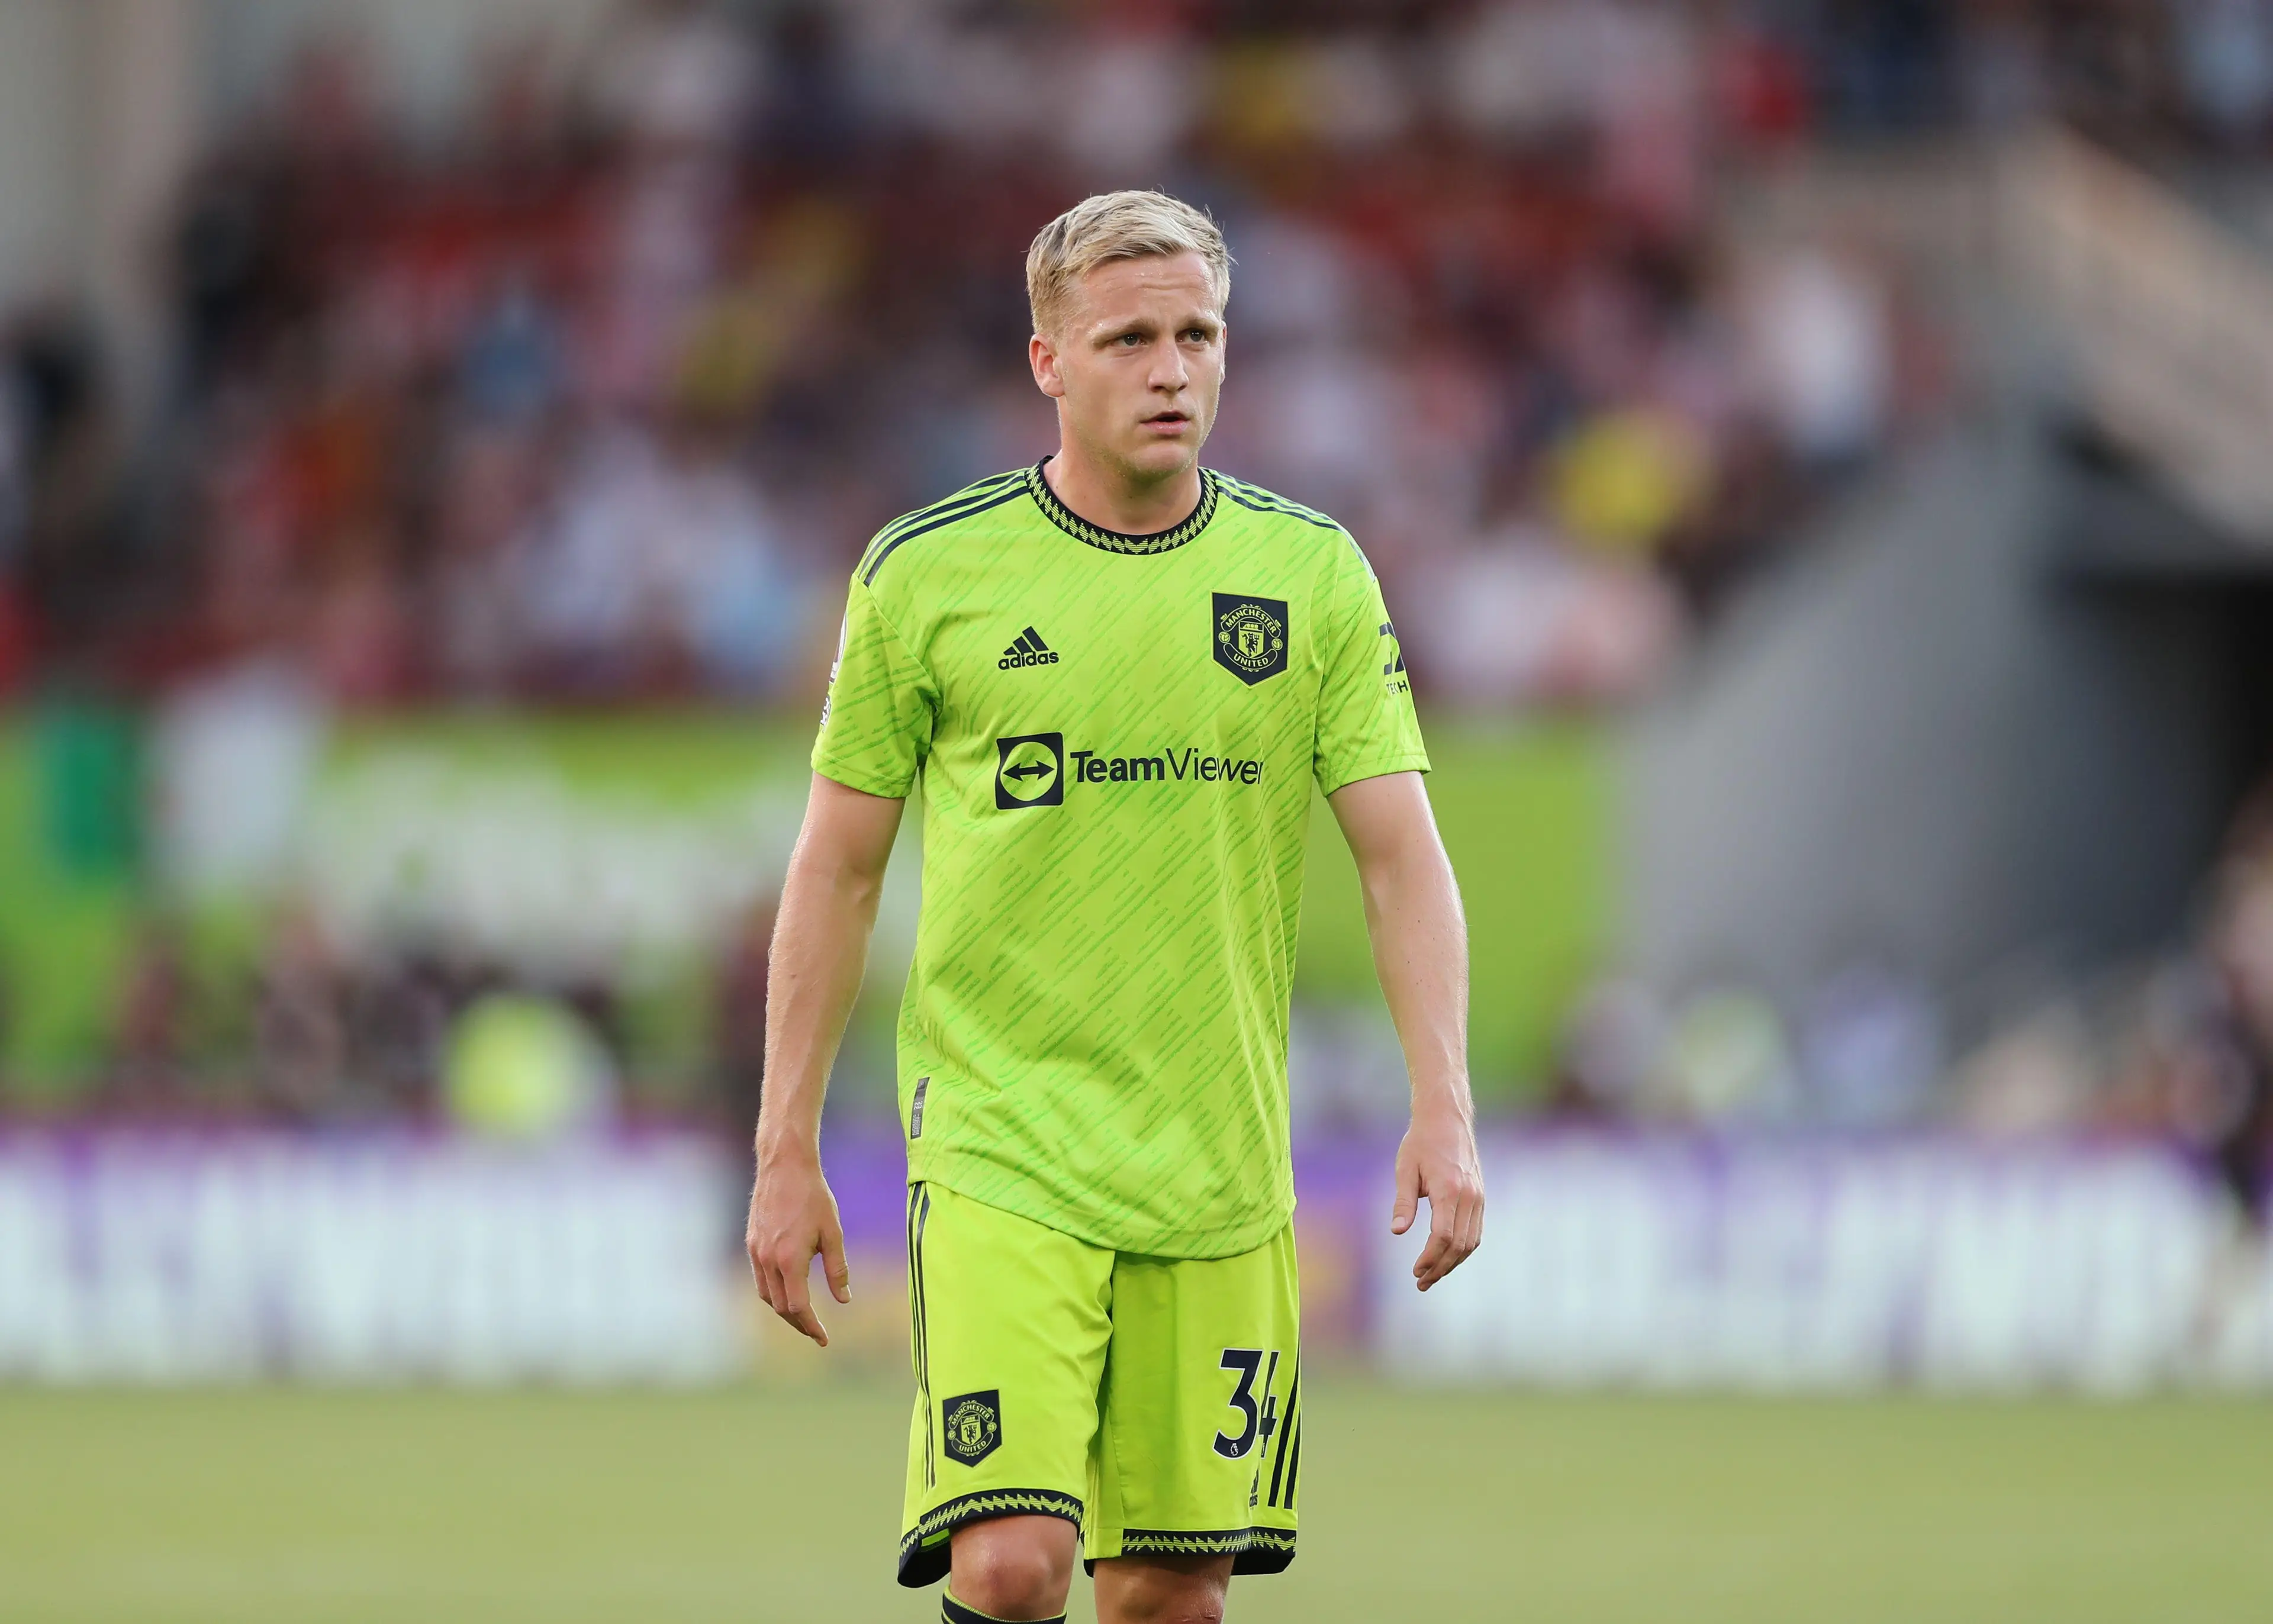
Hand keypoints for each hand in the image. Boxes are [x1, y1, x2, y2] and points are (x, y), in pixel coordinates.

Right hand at [745, 1148, 851, 1345]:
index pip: (797, 1307)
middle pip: (780, 1307)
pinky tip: (787, 1292)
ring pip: (766, 1295)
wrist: (785, 1166)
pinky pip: (760, 1278)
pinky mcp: (751, 1243)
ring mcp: (756, 1252)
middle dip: (798, 1324)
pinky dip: (773, 1292)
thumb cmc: (814, 1197)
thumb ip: (838, 1269)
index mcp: (790, 1260)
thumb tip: (844, 1300)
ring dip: (783, 1311)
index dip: (811, 1326)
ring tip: (803, 1318)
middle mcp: (768, 1260)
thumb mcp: (833, 1233)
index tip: (824, 1338)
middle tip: (816, 1333)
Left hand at [1391, 1106, 1484, 1290]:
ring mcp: (1478, 1197)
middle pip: (1459, 1245)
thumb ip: (1403, 1202)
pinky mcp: (1480, 1196)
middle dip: (1440, 1267)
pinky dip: (1463, 1249)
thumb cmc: (1420, 1142)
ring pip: (1471, 1242)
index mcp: (1449, 1189)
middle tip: (1421, 1282)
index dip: (1430, 1258)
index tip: (1415, 1271)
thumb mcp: (1405, 1169)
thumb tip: (1397, 1232)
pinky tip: (1447, 1257)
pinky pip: (1475, 1231)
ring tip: (1432, 1275)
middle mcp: (1469, 1196)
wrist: (1447, 1118)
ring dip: (1452, 1262)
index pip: (1443, 1236)